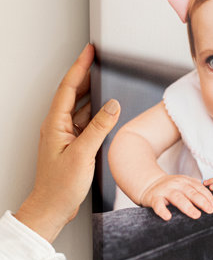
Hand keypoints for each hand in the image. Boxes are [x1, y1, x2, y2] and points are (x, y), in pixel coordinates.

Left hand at [15, 44, 120, 241]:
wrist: (52, 207)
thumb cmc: (59, 186)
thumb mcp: (82, 154)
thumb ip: (99, 127)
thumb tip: (113, 105)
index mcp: (55, 124)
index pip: (69, 88)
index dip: (79, 68)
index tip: (88, 52)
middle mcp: (59, 126)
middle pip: (74, 93)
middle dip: (85, 74)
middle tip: (97, 59)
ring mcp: (66, 135)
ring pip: (81, 107)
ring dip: (92, 93)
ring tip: (104, 80)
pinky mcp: (74, 144)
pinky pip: (86, 121)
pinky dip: (97, 113)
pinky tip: (106, 111)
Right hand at [140, 175, 212, 220]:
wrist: (148, 183)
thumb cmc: (169, 188)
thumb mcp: (182, 184)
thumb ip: (194, 188)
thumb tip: (210, 200)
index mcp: (184, 181)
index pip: (199, 188)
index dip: (207, 196)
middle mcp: (176, 184)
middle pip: (190, 192)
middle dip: (201, 201)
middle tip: (210, 210)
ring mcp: (165, 191)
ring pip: (177, 198)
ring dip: (188, 207)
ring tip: (196, 215)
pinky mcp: (154, 198)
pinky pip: (158, 204)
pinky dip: (163, 211)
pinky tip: (168, 217)